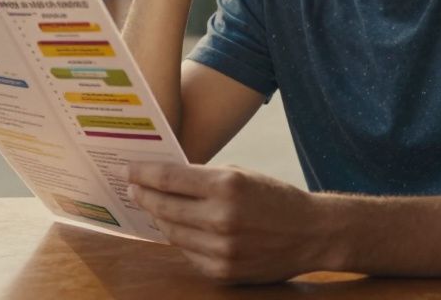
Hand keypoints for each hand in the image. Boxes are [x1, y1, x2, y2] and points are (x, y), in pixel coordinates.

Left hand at [126, 161, 330, 282]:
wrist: (311, 233)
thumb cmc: (275, 197)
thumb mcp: (241, 174)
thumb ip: (203, 178)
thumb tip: (163, 179)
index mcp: (227, 186)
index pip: (169, 178)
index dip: (143, 173)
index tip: (129, 170)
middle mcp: (221, 218)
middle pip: (164, 207)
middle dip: (144, 195)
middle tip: (133, 188)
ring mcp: (221, 249)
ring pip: (172, 233)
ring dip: (160, 218)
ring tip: (153, 207)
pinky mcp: (223, 271)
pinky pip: (189, 253)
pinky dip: (182, 239)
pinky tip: (179, 228)